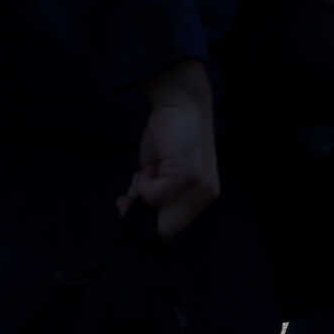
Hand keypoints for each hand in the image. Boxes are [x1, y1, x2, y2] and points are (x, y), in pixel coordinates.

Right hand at [120, 59, 218, 237]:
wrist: (181, 104)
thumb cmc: (170, 138)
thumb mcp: (161, 172)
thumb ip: (154, 195)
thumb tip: (130, 214)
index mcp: (203, 196)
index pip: (174, 229)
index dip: (147, 226)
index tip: (128, 211)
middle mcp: (206, 195)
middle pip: (165, 229)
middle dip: (140, 215)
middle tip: (127, 198)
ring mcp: (199, 187)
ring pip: (156, 212)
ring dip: (143, 195)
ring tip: (148, 172)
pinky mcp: (186, 176)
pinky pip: (152, 195)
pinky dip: (143, 183)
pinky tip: (152, 165)